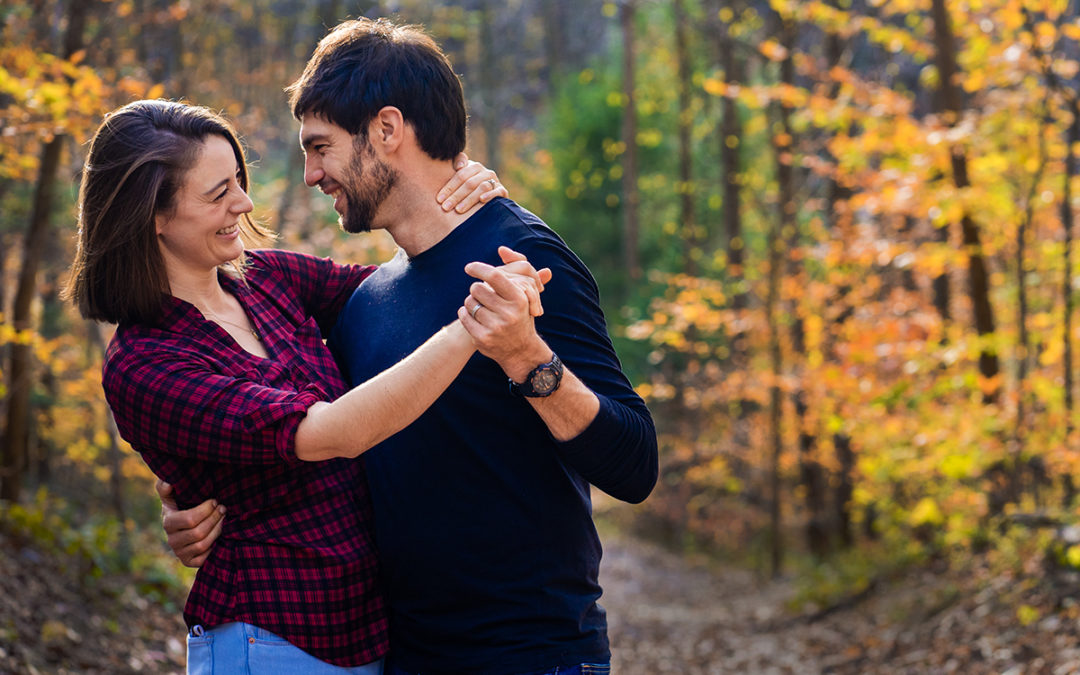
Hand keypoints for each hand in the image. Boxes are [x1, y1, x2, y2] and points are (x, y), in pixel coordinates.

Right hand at [156, 479, 224, 567]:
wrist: (184, 528)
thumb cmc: (181, 507)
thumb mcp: (172, 496)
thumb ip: (166, 488)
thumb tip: (168, 483)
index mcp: (168, 523)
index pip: (190, 519)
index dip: (206, 510)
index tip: (215, 501)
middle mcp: (171, 540)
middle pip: (198, 532)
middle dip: (215, 518)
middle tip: (223, 508)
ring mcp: (180, 553)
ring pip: (203, 544)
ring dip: (217, 530)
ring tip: (224, 518)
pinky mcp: (189, 562)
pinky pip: (204, 558)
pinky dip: (214, 546)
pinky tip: (219, 534)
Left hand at [437, 153, 507, 213]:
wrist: (487, 195)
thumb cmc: (467, 186)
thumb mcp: (460, 175)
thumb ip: (456, 164)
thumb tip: (459, 166)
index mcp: (474, 166)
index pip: (460, 176)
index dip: (449, 187)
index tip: (439, 199)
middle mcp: (485, 172)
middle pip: (469, 183)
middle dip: (456, 196)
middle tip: (446, 207)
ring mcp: (495, 181)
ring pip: (482, 188)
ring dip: (469, 199)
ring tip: (458, 210)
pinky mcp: (502, 191)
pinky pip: (497, 192)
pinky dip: (490, 195)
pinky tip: (481, 200)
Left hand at [458, 250, 552, 377]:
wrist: (521, 350)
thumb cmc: (520, 314)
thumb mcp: (525, 293)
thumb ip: (517, 268)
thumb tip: (502, 249)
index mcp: (520, 299)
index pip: (494, 276)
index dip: (479, 268)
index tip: (469, 267)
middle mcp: (509, 314)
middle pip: (477, 289)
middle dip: (477, 290)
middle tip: (482, 295)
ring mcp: (495, 327)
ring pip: (469, 302)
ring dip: (471, 302)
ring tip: (480, 308)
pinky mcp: (483, 338)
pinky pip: (464, 316)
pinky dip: (464, 314)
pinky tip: (472, 316)